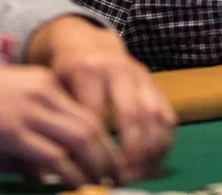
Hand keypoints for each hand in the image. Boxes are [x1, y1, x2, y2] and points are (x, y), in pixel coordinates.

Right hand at [0, 56, 118, 186]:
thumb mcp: (10, 98)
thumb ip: (36, 122)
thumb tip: (54, 163)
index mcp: (44, 80)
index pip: (87, 109)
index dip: (104, 136)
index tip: (113, 156)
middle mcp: (42, 91)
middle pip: (90, 125)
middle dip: (107, 154)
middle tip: (115, 175)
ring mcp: (27, 111)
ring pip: (79, 140)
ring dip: (94, 165)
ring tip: (100, 182)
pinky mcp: (11, 132)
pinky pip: (52, 156)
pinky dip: (68, 173)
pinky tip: (73, 183)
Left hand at [27, 17, 175, 183]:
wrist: (88, 43)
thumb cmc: (65, 74)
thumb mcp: (54, 88)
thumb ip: (59, 120)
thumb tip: (60, 167)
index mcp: (86, 70)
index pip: (95, 116)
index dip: (95, 148)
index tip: (92, 173)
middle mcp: (117, 69)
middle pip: (130, 115)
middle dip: (129, 153)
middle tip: (122, 178)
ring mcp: (140, 74)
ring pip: (153, 114)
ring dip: (150, 150)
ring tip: (139, 174)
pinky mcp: (154, 82)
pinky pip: (167, 114)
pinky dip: (164, 141)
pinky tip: (153, 161)